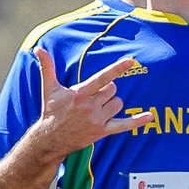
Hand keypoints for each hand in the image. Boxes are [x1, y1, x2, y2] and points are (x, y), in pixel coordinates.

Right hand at [34, 46, 149, 155]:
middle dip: (105, 91)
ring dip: (111, 103)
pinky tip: (150, 117)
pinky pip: (124, 125)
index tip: (130, 61)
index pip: (102, 78)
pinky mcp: (102, 131)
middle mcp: (90, 107)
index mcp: (79, 94)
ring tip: (96, 109)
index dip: (117, 69)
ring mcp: (97, 120)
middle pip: (112, 90)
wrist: (51, 139)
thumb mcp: (49, 89)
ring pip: (117, 104)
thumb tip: (38, 49)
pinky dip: (137, 121)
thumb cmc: (51, 111)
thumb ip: (47, 68)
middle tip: (91, 98)